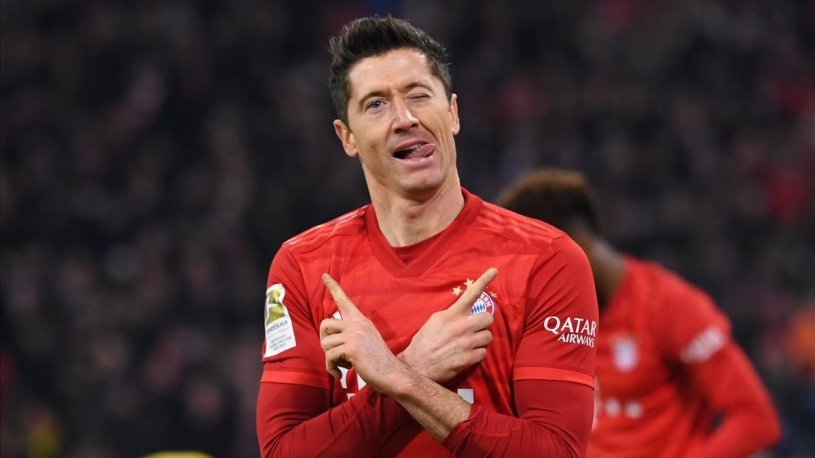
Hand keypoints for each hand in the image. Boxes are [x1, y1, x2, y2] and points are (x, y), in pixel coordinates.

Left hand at [319, 273, 405, 392]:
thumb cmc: (378, 361)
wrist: (392, 374)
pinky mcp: (351, 347)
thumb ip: (352, 334)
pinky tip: (340, 375)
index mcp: (361, 320)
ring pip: (324, 343)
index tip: (324, 275)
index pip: (344, 300)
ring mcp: (354, 334)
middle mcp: (357, 323)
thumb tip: (330, 338)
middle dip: (324, 340)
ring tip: (342, 366)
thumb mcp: (367, 340)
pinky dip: (331, 369)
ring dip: (329, 359)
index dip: (333, 287)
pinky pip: (329, 357)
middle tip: (334, 354)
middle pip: (324, 323)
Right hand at [400, 268, 497, 382]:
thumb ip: (451, 314)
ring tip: (470, 343)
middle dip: (484, 323)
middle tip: (476, 328)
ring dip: (481, 340)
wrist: (416, 366)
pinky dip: (478, 354)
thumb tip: (464, 310)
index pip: (471, 294)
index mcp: (451, 314)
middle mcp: (461, 326)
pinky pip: (484, 353)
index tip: (494, 270)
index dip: (484, 281)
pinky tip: (467, 355)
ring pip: (488, 336)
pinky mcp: (468, 359)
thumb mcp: (434, 321)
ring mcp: (466, 343)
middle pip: (488, 317)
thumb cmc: (424, 342)